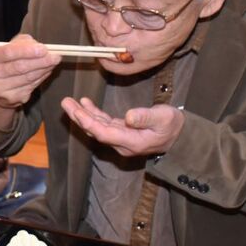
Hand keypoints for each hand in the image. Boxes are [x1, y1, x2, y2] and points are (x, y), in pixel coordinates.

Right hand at [0, 35, 60, 122]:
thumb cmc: (5, 62)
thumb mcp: (8, 47)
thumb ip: (22, 43)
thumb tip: (40, 47)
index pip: (8, 53)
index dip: (27, 51)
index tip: (43, 49)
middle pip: (19, 67)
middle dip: (40, 61)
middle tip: (55, 56)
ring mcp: (0, 89)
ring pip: (28, 78)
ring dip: (44, 69)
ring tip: (54, 61)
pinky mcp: (11, 99)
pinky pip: (31, 86)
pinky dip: (41, 77)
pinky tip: (47, 71)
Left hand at [61, 96, 184, 156]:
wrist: (179, 135)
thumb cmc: (172, 125)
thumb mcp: (164, 117)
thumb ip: (146, 117)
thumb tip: (128, 117)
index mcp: (132, 142)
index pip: (105, 134)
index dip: (89, 122)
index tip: (77, 111)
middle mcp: (123, 143)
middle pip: (96, 131)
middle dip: (79, 117)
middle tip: (65, 102)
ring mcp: (121, 139)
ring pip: (97, 127)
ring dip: (82, 114)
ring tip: (69, 101)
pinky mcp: (121, 132)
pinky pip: (103, 124)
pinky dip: (93, 113)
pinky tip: (84, 103)